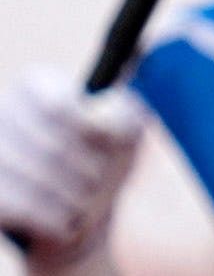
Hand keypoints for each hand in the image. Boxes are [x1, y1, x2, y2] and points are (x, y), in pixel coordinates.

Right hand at [0, 67, 147, 275]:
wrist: (71, 214)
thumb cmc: (104, 163)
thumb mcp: (126, 128)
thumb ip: (126, 101)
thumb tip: (137, 52)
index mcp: (35, 85)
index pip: (63, 111)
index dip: (96, 139)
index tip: (113, 149)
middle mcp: (1, 110)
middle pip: (56, 151)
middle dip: (92, 178)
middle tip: (99, 185)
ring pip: (40, 183)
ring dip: (76, 202)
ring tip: (83, 203)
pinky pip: (22, 209)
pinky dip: (56, 222)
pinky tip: (63, 221)